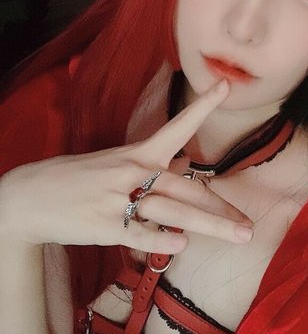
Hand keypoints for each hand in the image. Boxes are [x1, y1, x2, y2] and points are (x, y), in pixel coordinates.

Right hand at [0, 79, 252, 252]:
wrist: (32, 196)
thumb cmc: (79, 177)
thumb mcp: (116, 162)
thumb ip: (153, 166)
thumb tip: (186, 165)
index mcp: (138, 153)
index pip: (177, 127)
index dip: (202, 107)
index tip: (225, 87)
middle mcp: (134, 173)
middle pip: (188, 189)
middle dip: (222, 209)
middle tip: (249, 225)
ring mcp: (121, 199)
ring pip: (173, 213)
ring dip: (210, 226)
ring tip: (239, 237)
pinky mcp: (106, 226)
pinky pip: (140, 235)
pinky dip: (161, 241)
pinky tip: (181, 246)